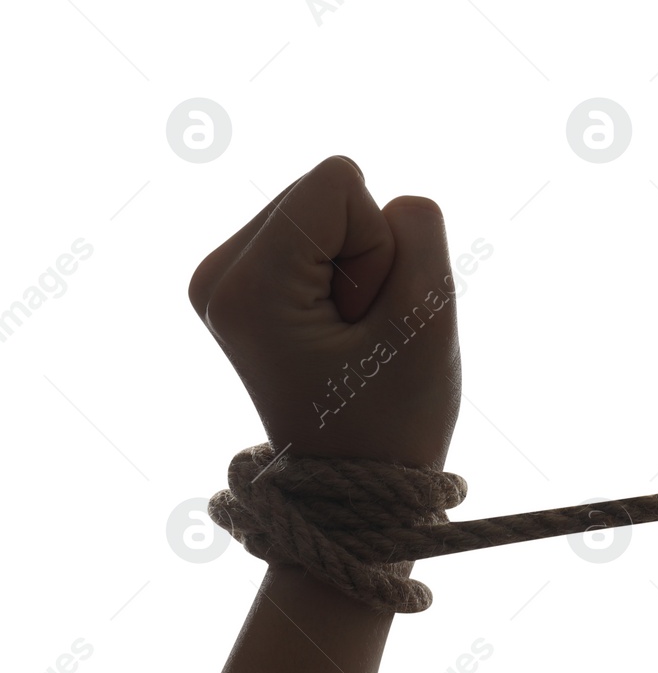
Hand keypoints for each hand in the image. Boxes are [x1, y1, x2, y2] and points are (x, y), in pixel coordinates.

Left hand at [187, 155, 461, 469]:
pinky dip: (345, 275)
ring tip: (350, 339)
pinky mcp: (242, 282)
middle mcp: (217, 273)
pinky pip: (319, 232)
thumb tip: (390, 200)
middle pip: (329, 191)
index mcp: (246, 285)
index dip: (380, 246)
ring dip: (359, 269)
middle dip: (366, 255)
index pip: (340, 183)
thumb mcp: (427, 318)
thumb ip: (419, 230)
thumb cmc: (396, 416)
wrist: (354, 489)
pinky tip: (336, 331)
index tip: (366, 319)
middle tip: (359, 335)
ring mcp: (221, 279)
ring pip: (328, 209)